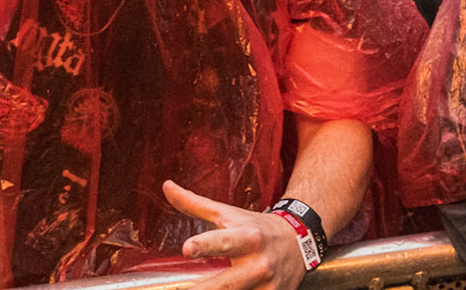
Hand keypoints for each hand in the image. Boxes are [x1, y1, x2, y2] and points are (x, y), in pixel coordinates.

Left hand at [165, 180, 307, 289]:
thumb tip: (166, 186)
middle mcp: (258, 263)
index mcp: (246, 237)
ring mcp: (267, 285)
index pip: (223, 241)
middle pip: (225, 284)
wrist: (300, 239)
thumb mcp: (227, 213)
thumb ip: (194, 203)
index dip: (205, 245)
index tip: (188, 248)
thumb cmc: (256, 226)